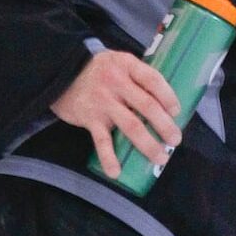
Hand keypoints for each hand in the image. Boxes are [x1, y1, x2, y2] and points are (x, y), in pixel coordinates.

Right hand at [52, 51, 182, 177]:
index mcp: (126, 65)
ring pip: (131, 126)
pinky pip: (102, 141)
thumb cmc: (99, 71)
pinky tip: (116, 172)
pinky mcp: (89, 118)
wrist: (58, 72)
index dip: (168, 96)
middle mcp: (115, 82)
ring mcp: (102, 101)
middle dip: (165, 125)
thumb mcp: (119, 63)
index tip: (177, 112)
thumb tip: (166, 103)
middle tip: (175, 140)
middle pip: (147, 105)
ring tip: (161, 157)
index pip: (153, 80)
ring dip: (149, 145)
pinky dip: (109, 158)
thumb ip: (138, 77)